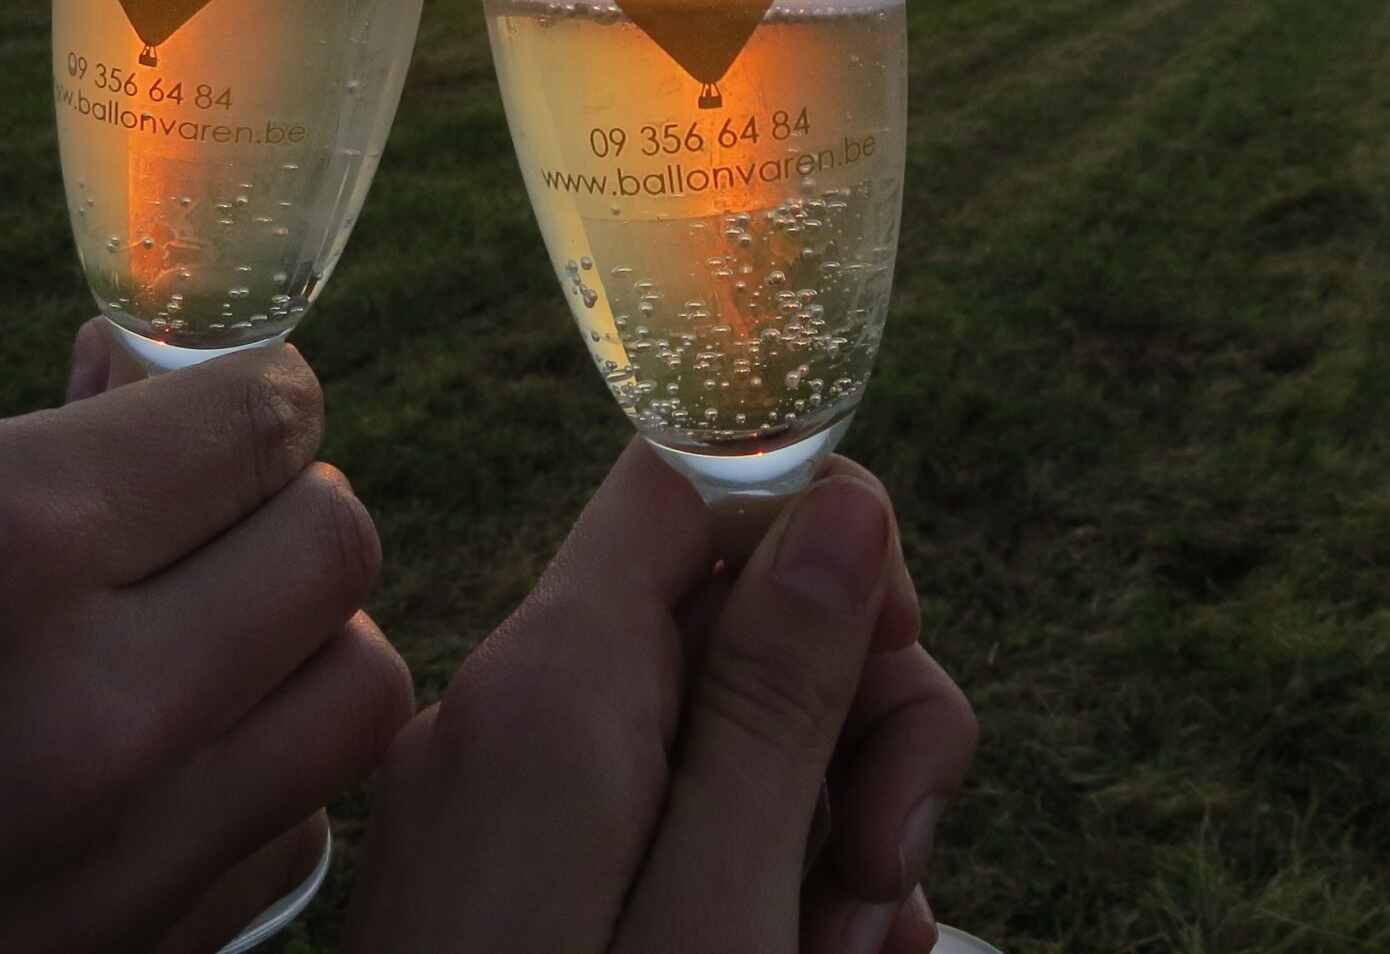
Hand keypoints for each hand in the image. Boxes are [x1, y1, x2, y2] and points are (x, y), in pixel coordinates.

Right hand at [0, 336, 411, 952]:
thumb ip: (39, 458)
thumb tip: (166, 382)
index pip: (259, 420)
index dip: (255, 395)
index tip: (233, 405)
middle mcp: (84, 707)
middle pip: (337, 546)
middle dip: (287, 506)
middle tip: (215, 518)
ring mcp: (123, 856)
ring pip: (356, 688)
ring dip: (300, 642)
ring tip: (207, 635)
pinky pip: (295, 826)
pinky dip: (258, 780)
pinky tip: (165, 766)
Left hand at [341, 444, 977, 953]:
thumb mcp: (727, 907)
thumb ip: (780, 693)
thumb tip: (836, 490)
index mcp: (555, 687)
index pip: (692, 482)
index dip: (818, 533)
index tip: (889, 656)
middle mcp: (510, 716)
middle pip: (729, 612)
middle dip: (854, 716)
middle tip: (888, 865)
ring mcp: (500, 806)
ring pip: (718, 728)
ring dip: (823, 824)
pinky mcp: (504, 883)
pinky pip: (657, 822)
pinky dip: (748, 880)